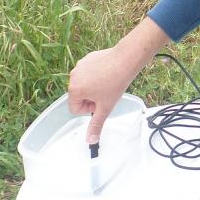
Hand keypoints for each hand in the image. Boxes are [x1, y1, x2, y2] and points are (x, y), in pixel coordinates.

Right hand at [68, 17, 170, 143]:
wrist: (126, 60)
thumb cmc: (115, 83)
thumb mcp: (105, 107)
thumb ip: (96, 124)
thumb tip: (90, 140)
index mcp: (74, 90)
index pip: (75, 109)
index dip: (90, 109)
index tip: (101, 102)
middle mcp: (73, 77)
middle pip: (79, 96)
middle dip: (91, 98)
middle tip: (106, 94)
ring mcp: (80, 66)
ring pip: (84, 84)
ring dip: (94, 87)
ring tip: (108, 83)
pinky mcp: (87, 59)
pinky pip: (88, 73)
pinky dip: (96, 76)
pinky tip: (108, 74)